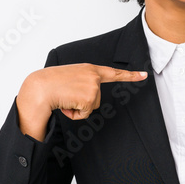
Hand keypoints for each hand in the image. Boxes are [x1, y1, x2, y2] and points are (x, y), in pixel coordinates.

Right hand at [16, 63, 147, 139]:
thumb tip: (88, 99)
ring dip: (77, 108)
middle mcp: (94, 75)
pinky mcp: (89, 97)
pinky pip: (85, 114)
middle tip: (67, 95)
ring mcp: (93, 86)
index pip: (113, 73)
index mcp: (89, 69)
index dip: (130, 76)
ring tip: (65, 98)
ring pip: (91, 107)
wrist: (39, 88)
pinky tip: (65, 104)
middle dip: (83, 103)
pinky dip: (75, 114)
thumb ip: (83, 83)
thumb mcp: (71, 78)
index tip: (144, 75)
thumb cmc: (50, 84)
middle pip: (97, 99)